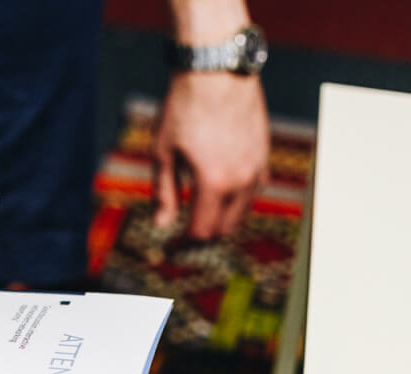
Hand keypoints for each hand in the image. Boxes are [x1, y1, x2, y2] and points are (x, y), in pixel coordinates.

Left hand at [152, 72, 268, 237]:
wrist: (216, 72)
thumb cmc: (183, 109)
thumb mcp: (162, 153)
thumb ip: (164, 192)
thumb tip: (162, 225)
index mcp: (213, 183)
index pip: (201, 232)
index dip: (182, 245)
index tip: (168, 248)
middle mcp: (241, 181)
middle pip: (224, 228)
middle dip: (201, 238)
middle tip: (180, 237)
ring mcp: (257, 168)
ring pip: (242, 213)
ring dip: (220, 221)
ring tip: (197, 217)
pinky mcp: (264, 155)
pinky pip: (253, 192)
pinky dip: (235, 202)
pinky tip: (218, 196)